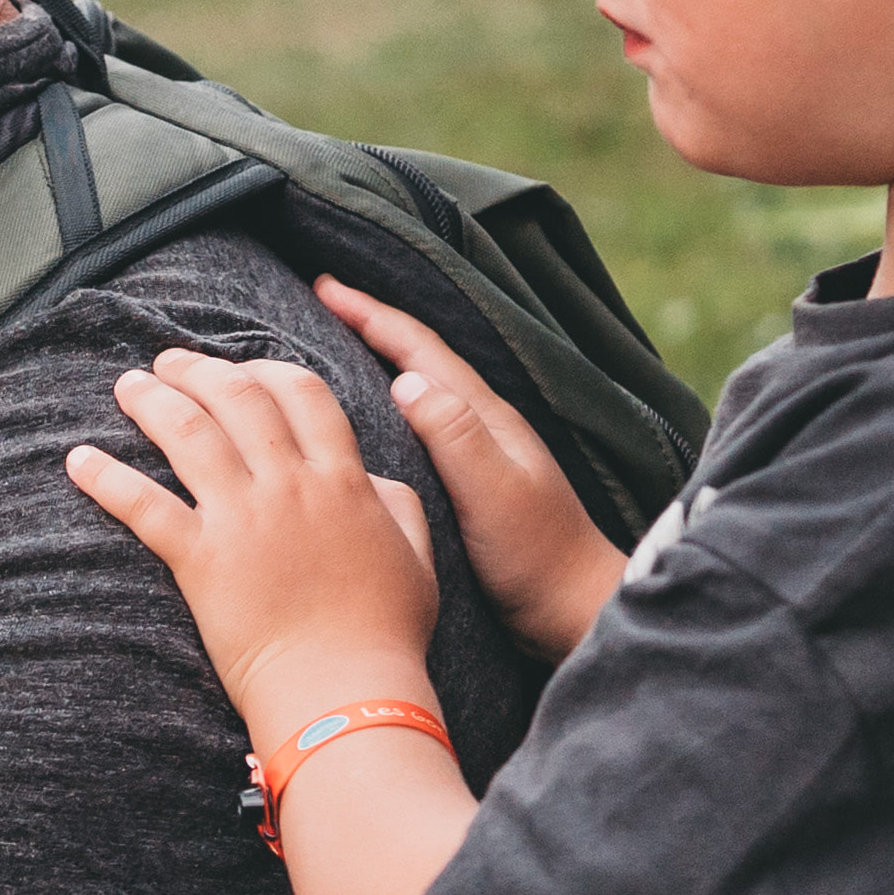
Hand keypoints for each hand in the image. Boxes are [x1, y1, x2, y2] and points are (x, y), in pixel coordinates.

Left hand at [68, 349, 442, 733]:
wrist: (343, 690)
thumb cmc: (384, 636)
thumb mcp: (416, 559)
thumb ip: (398, 506)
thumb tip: (374, 480)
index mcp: (343, 481)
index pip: (302, 394)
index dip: (267, 369)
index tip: (242, 366)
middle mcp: (291, 486)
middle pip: (238, 398)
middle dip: (198, 370)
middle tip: (169, 363)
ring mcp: (243, 519)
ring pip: (188, 434)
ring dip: (152, 402)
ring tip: (127, 386)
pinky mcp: (200, 559)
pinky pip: (143, 505)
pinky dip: (105, 478)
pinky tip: (78, 460)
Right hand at [311, 278, 627, 657]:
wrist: (572, 607)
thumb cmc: (535, 557)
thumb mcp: (494, 493)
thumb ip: (455, 436)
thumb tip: (407, 381)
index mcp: (485, 417)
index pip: (421, 349)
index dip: (373, 315)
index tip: (326, 287)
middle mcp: (482, 423)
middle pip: (420, 356)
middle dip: (371, 322)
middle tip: (321, 297)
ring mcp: (479, 450)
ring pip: (420, 385)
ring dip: (379, 356)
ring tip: (335, 342)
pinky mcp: (471, 480)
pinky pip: (420, 423)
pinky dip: (389, 401)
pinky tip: (370, 415)